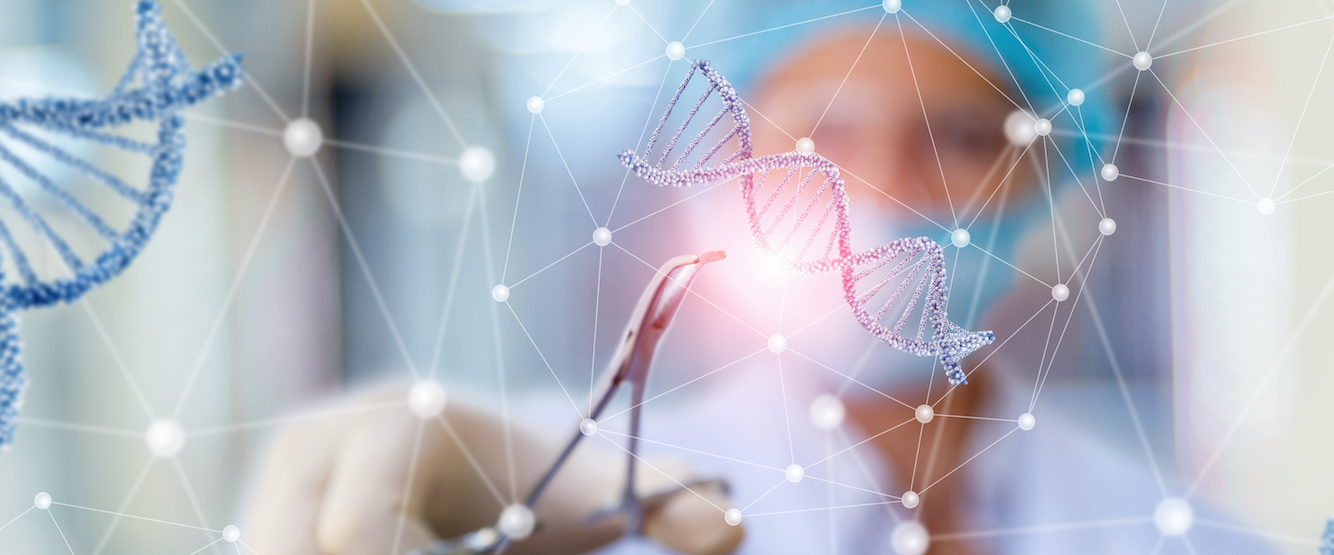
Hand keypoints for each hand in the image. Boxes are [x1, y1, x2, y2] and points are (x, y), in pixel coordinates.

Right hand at [245, 386, 742, 554]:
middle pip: (299, 553)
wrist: (464, 460)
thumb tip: (730, 528)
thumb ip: (667, 503)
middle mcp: (309, 446)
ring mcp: (267, 489)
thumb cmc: (538, 478)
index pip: (360, 534)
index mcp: (389, 421)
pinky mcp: (255, 525)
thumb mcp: (599, 488)